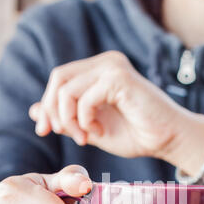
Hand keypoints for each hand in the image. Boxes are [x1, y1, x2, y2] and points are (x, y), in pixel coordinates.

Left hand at [29, 51, 203, 175]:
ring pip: (67, 89)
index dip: (46, 104)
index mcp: (99, 71)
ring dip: (69, 120)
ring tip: (86, 138)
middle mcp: (105, 63)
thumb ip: (67, 119)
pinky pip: (84, 98)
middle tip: (64, 135)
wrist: (169, 140)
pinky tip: (100, 133)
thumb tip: (35, 110)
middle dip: (53, 111)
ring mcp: (112, 67)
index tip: (44, 130)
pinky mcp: (119, 78)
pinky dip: (85, 120)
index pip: (59, 78)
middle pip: (58, 78)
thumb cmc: (138, 135)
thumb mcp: (92, 129)